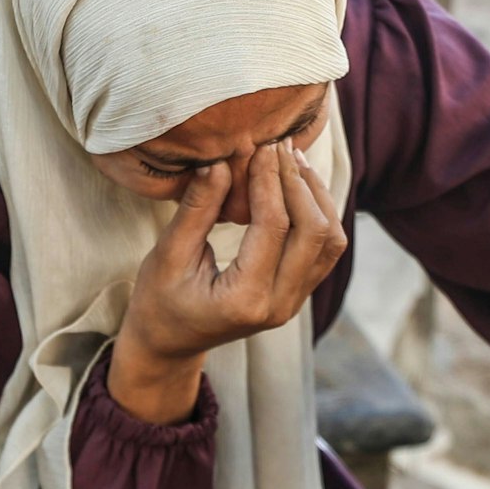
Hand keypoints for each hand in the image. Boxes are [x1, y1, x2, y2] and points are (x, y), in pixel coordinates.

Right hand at [109, 139, 347, 424]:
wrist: (169, 342)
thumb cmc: (159, 301)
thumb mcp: (168, 256)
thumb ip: (196, 210)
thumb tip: (219, 163)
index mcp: (245, 299)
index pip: (272, 227)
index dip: (270, 180)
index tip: (261, 146)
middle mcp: (279, 305)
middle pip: (315, 232)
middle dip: (299, 183)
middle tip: (279, 147)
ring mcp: (293, 302)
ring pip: (330, 241)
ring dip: (317, 196)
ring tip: (293, 161)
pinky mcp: (297, 294)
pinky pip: (325, 250)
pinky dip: (318, 213)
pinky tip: (297, 185)